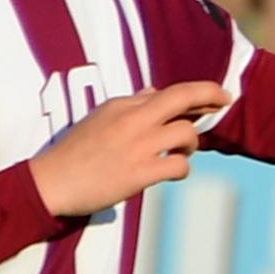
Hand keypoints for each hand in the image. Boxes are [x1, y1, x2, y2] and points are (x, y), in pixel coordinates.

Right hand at [28, 78, 231, 221]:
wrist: (49, 183)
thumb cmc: (74, 152)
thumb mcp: (99, 118)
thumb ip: (129, 104)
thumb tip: (155, 92)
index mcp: (121, 106)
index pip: (169, 91)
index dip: (200, 91)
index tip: (218, 94)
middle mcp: (131, 120)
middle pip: (183, 98)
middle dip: (211, 96)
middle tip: (225, 102)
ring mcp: (136, 146)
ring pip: (186, 134)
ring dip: (192, 144)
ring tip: (183, 151)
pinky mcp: (139, 174)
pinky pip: (178, 166)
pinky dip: (182, 168)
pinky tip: (174, 171)